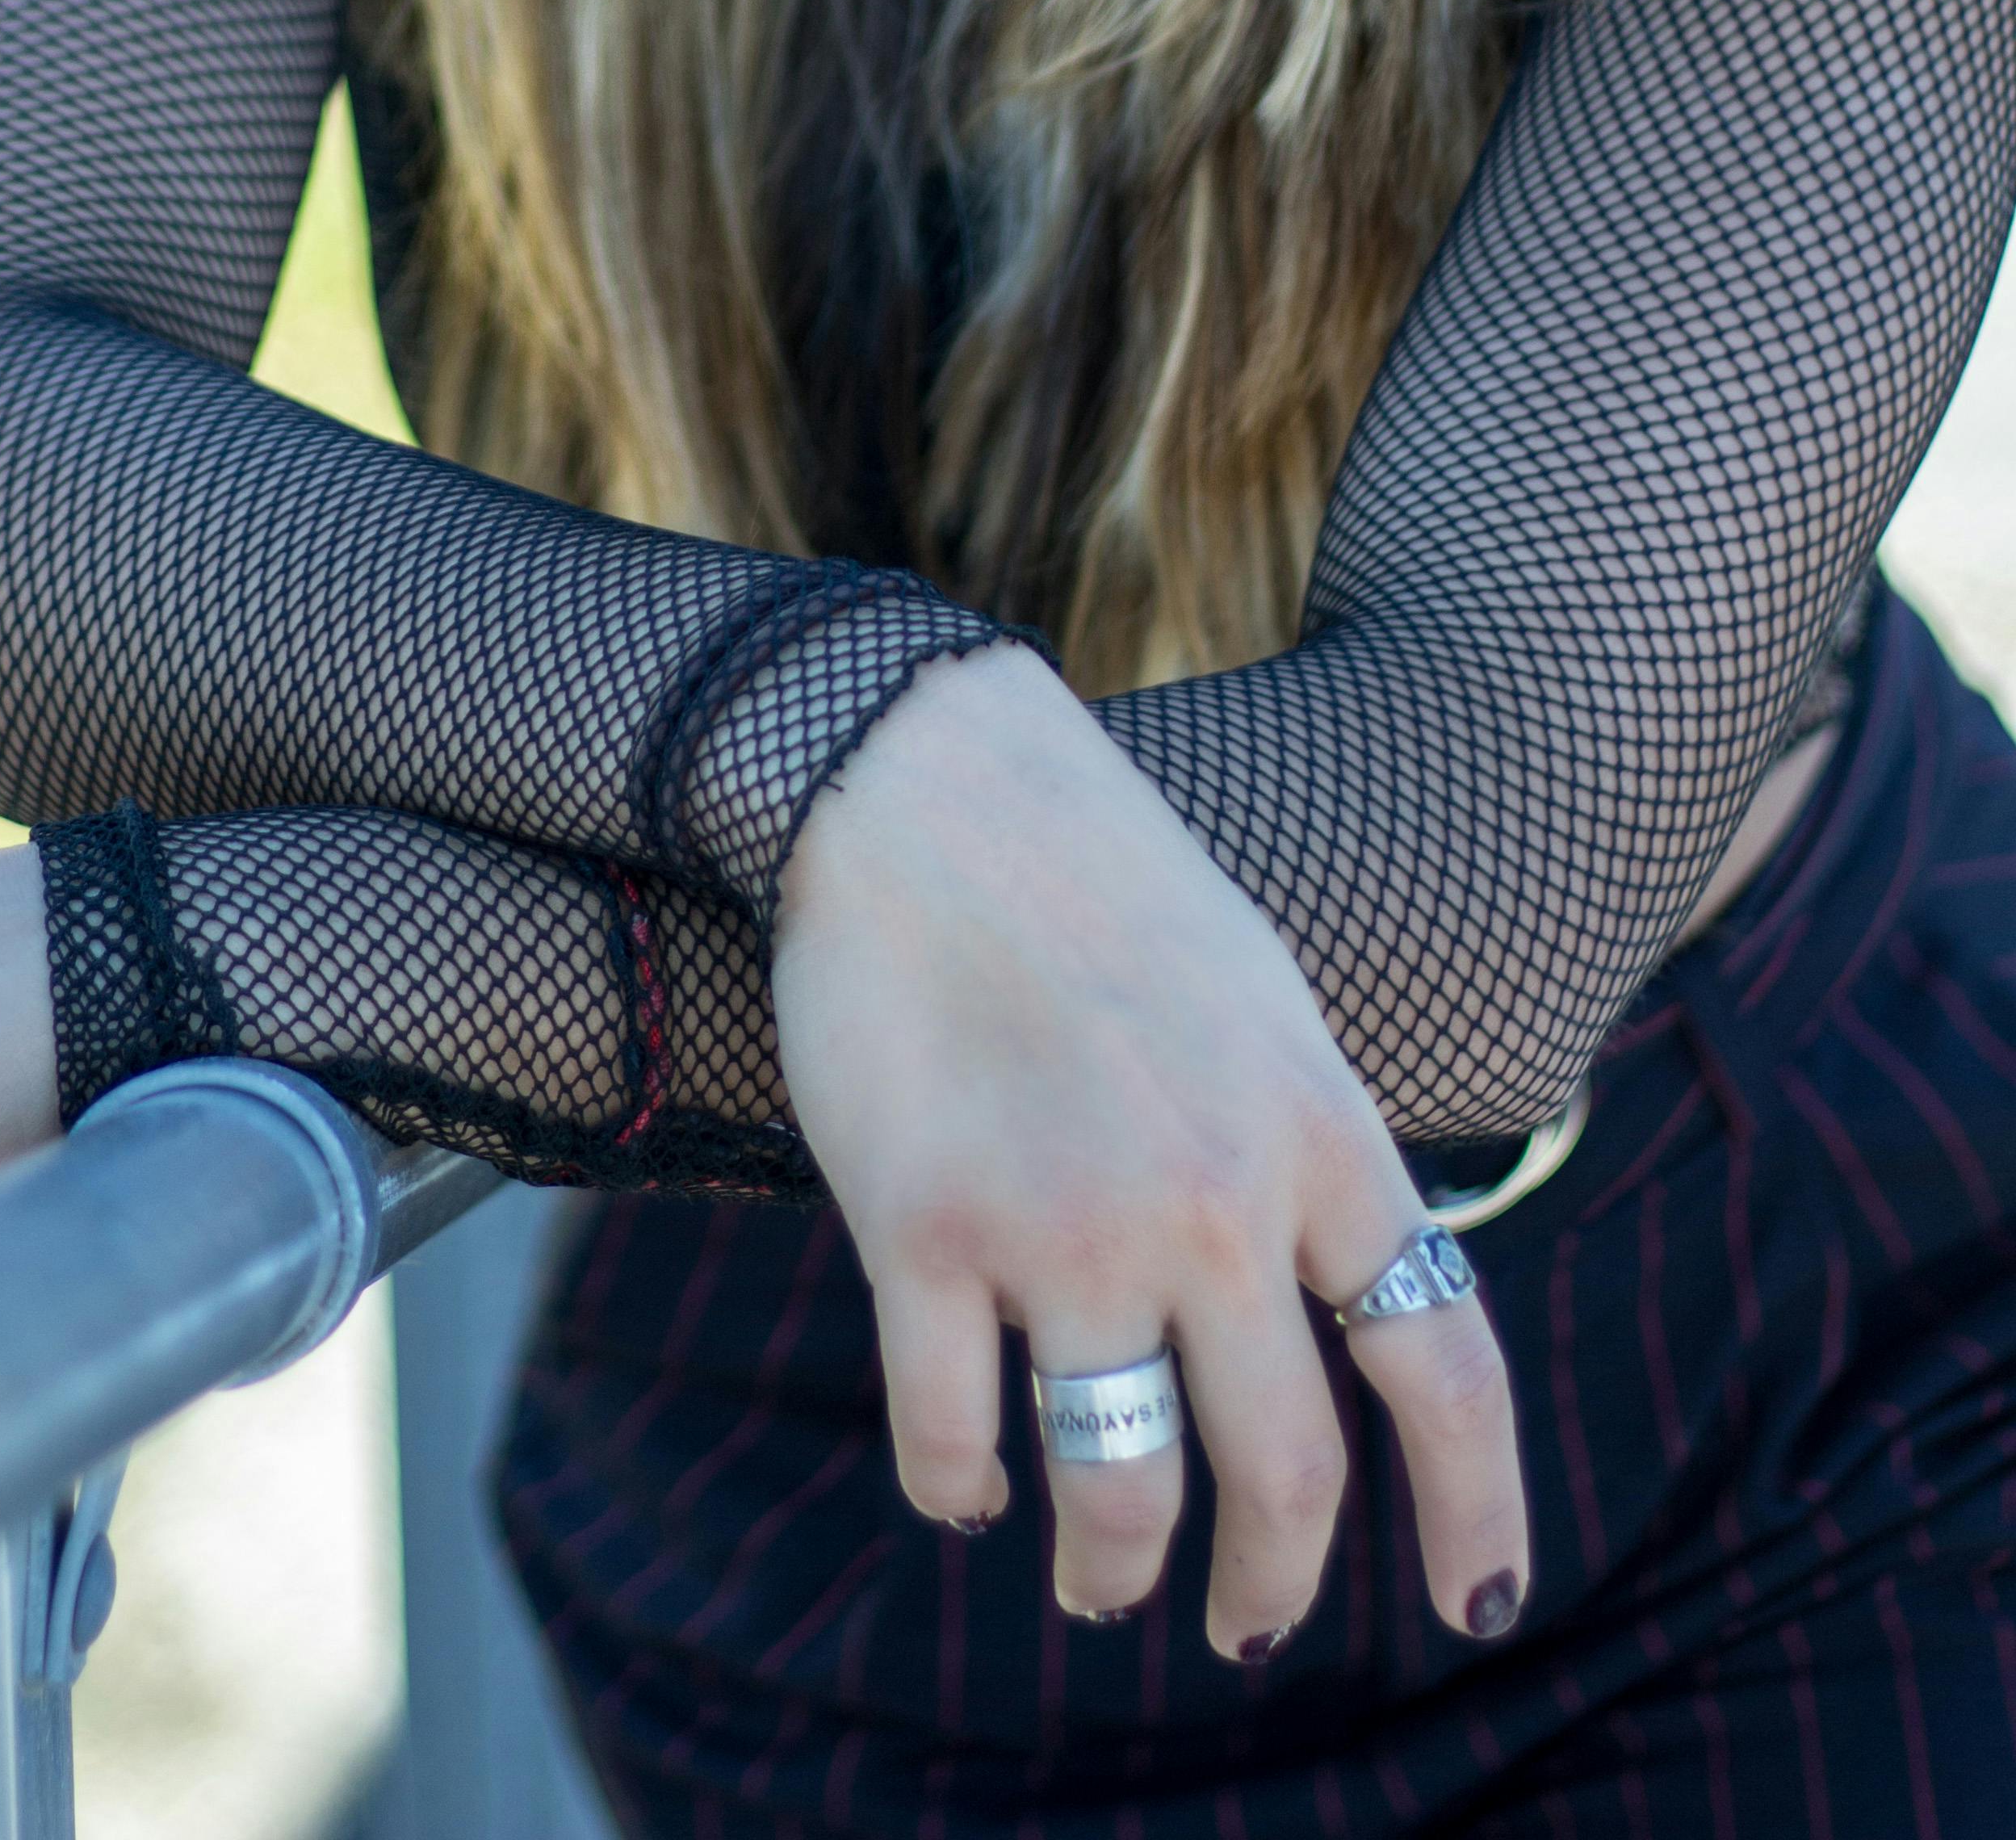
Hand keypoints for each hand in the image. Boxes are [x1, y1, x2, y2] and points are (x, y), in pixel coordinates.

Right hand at [770, 646, 1528, 1656]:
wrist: (923, 775)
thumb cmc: (1097, 879)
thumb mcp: (1265, 1003)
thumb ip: (1313, 1153)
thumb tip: (1360, 1300)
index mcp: (1317, 1133)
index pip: (1443, 1366)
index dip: (1479, 1510)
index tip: (1480, 1604)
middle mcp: (1211, 1201)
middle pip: (1287, 1476)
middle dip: (1271, 1588)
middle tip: (1246, 1627)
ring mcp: (1065, 1224)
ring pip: (1120, 1491)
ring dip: (1114, 1572)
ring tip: (1100, 1584)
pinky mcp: (923, 1230)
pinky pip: (953, 1440)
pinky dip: (962, 1492)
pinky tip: (967, 1485)